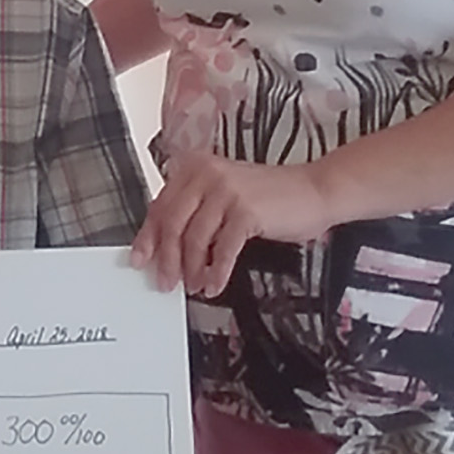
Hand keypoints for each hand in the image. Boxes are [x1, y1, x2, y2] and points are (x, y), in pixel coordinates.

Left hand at [130, 153, 333, 297]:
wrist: (313, 190)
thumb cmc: (268, 197)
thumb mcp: (223, 195)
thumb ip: (195, 211)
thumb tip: (164, 245)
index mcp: (194, 167)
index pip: (161, 205)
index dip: (148, 237)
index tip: (140, 259)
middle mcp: (206, 173)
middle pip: (172, 222)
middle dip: (165, 258)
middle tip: (165, 282)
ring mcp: (226, 190)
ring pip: (194, 238)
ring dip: (191, 269)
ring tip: (194, 286)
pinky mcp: (246, 210)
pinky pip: (222, 249)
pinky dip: (216, 272)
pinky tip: (214, 285)